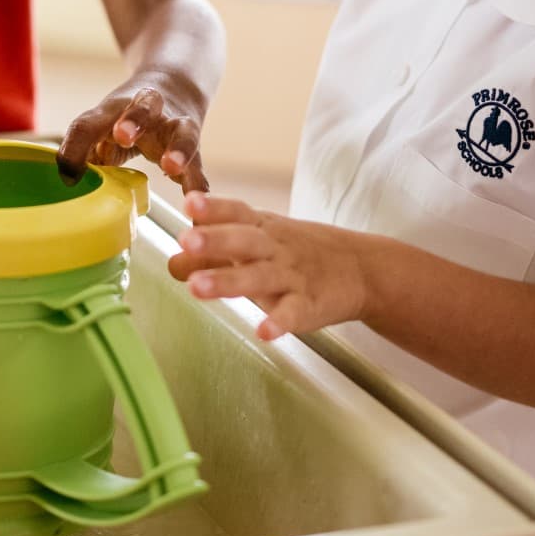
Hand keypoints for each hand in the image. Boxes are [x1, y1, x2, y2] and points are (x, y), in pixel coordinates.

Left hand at [56, 73, 207, 192]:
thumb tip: (69, 181)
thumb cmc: (128, 115)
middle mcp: (149, 109)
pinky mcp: (195, 149)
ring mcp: (176, 126)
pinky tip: (197, 203)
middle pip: (143, 107)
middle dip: (133, 120)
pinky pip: (199, 168)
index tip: (68, 173)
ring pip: (182, 132)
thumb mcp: (103, 124)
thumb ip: (86, 150)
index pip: (90, 122)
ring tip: (170, 167)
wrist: (177, 84)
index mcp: (116, 107)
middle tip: (122, 135)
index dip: (76, 146)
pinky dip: (199, 185)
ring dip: (177, 148)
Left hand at [168, 193, 368, 340]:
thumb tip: (173, 263)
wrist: (361, 268)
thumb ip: (216, 253)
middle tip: (186, 240)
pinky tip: (263, 331)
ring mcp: (293, 275)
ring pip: (259, 276)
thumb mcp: (259, 243)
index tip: (190, 203)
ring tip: (197, 288)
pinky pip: (293, 312)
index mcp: (262, 228)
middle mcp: (275, 248)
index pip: (236, 211)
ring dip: (228, 281)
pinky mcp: (310, 304)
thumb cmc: (297, 252)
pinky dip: (279, 322)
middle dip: (214, 240)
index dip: (213, 207)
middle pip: (244, 240)